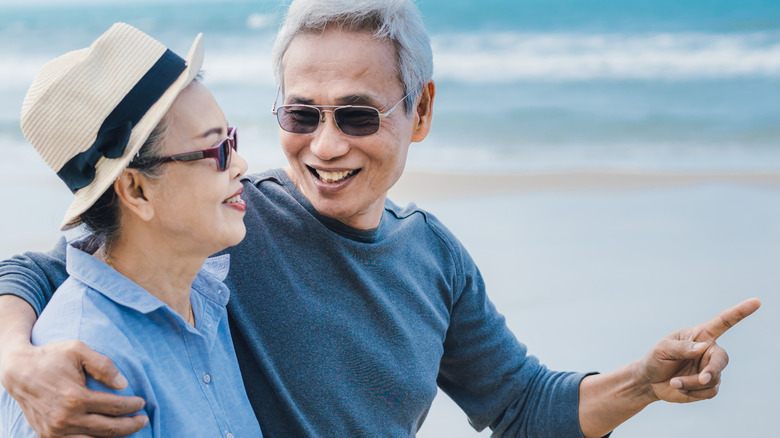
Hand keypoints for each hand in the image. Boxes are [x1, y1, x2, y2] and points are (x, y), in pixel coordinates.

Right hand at [0, 339, 146, 437]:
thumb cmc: (51, 357)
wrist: (18, 371)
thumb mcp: (78, 350)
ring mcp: (55, 431)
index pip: (114, 406)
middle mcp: (65, 418)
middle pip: (108, 428)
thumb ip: (103, 364)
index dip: (132, 406)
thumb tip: (123, 384)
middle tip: (144, 419)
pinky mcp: (47, 436)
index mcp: (75, 397)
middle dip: (131, 425)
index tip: (142, 402)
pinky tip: (106, 434)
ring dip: (115, 437)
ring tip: (129, 428)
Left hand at [639, 298, 760, 402]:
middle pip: (721, 359)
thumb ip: (681, 348)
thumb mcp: (662, 349)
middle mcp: (709, 351)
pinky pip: (709, 392)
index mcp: (700, 335)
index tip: (756, 302)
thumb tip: (703, 347)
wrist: (651, 381)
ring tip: (674, 382)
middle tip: (702, 379)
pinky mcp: (709, 386)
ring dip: (691, 383)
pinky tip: (679, 388)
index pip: (723, 322)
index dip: (739, 312)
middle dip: (712, 370)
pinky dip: (692, 392)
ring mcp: (711, 369)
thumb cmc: (656, 359)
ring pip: (712, 379)